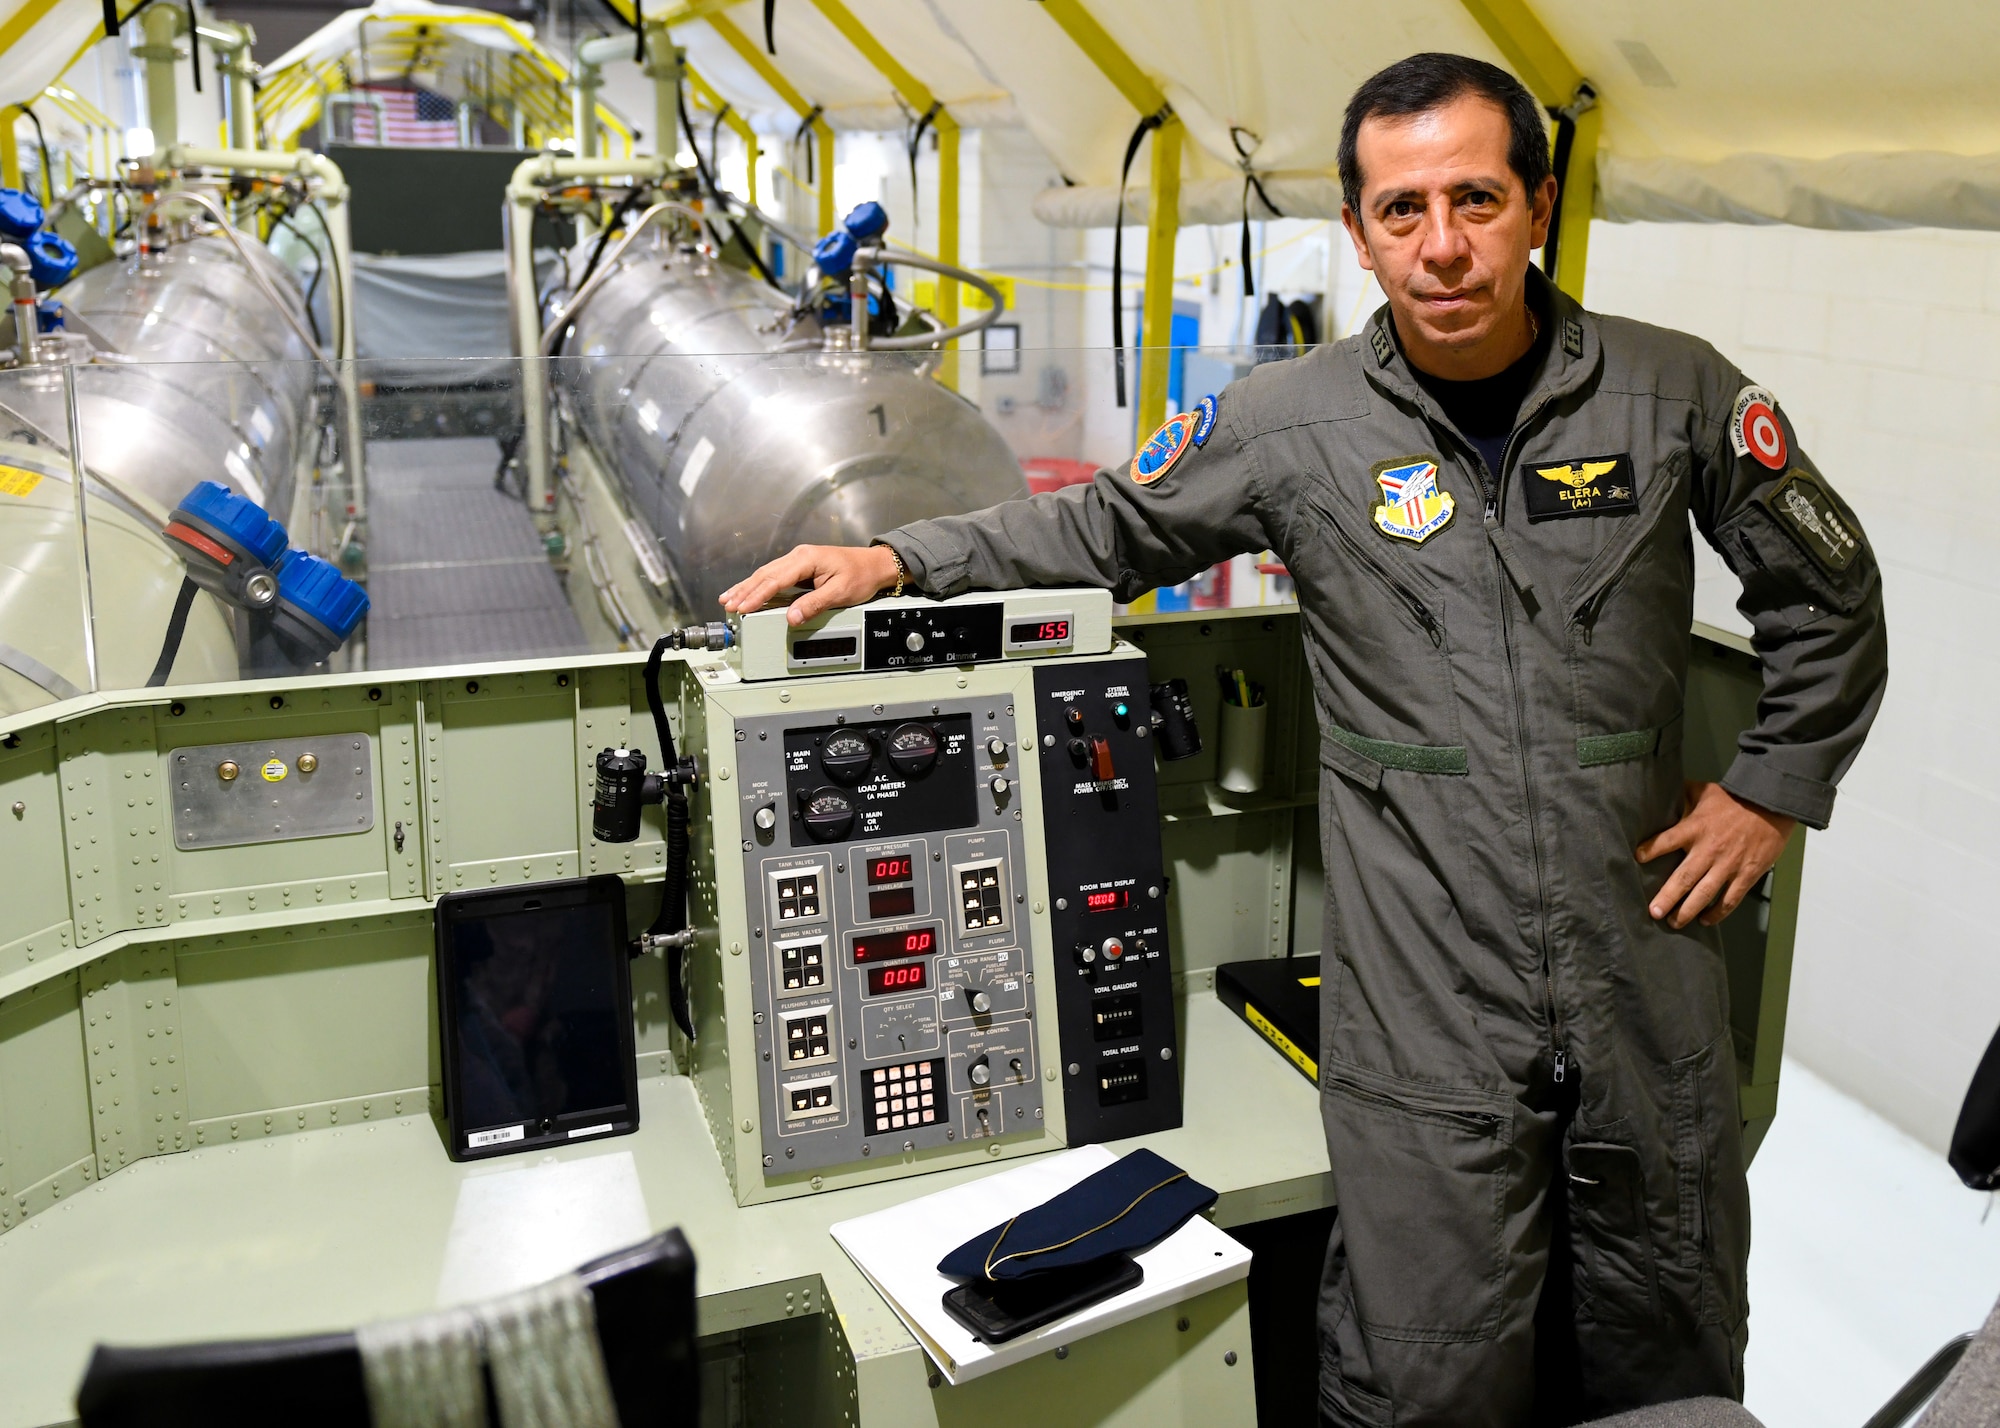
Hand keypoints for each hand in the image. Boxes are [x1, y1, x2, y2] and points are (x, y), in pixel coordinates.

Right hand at [717, 543, 901, 625]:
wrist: (875, 565)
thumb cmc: (861, 576)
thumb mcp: (840, 593)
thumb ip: (814, 605)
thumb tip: (791, 617)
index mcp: (806, 559)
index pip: (775, 580)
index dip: (756, 596)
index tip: (743, 608)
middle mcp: (799, 556)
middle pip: (764, 575)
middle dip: (744, 591)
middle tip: (728, 605)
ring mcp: (798, 560)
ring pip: (766, 574)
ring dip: (747, 587)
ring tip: (729, 599)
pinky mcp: (800, 567)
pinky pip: (773, 576)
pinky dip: (758, 585)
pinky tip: (749, 592)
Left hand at [1636, 781, 1795, 928]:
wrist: (1771, 805)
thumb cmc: (1734, 799)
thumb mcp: (1703, 791)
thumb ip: (1681, 797)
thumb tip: (1660, 796)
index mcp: (1695, 828)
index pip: (1667, 840)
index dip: (1652, 849)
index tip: (1637, 858)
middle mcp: (1709, 850)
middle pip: (1684, 878)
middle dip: (1668, 897)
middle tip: (1654, 912)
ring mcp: (1729, 865)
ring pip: (1705, 894)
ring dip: (1688, 911)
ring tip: (1674, 923)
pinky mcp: (1746, 875)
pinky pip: (1730, 899)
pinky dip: (1717, 913)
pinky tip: (1705, 921)